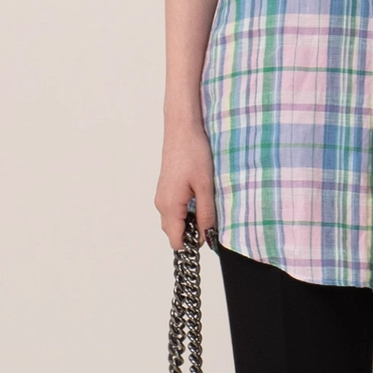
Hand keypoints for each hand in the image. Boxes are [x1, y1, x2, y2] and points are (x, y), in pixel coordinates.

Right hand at [155, 122, 217, 251]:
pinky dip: (185, 211)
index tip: (209, 236)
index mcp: (170, 206)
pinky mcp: (165, 189)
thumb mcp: (206, 187)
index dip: (193, 244)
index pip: (177, 241)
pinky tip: (198, 197)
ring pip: (174, 221)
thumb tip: (208, 237)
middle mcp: (161, 204)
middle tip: (210, 219)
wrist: (182, 129)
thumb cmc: (194, 153)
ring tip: (205, 205)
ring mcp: (161, 196)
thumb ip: (207, 215)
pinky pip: (173, 210)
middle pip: (174, 233)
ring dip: (189, 221)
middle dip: (191, 233)